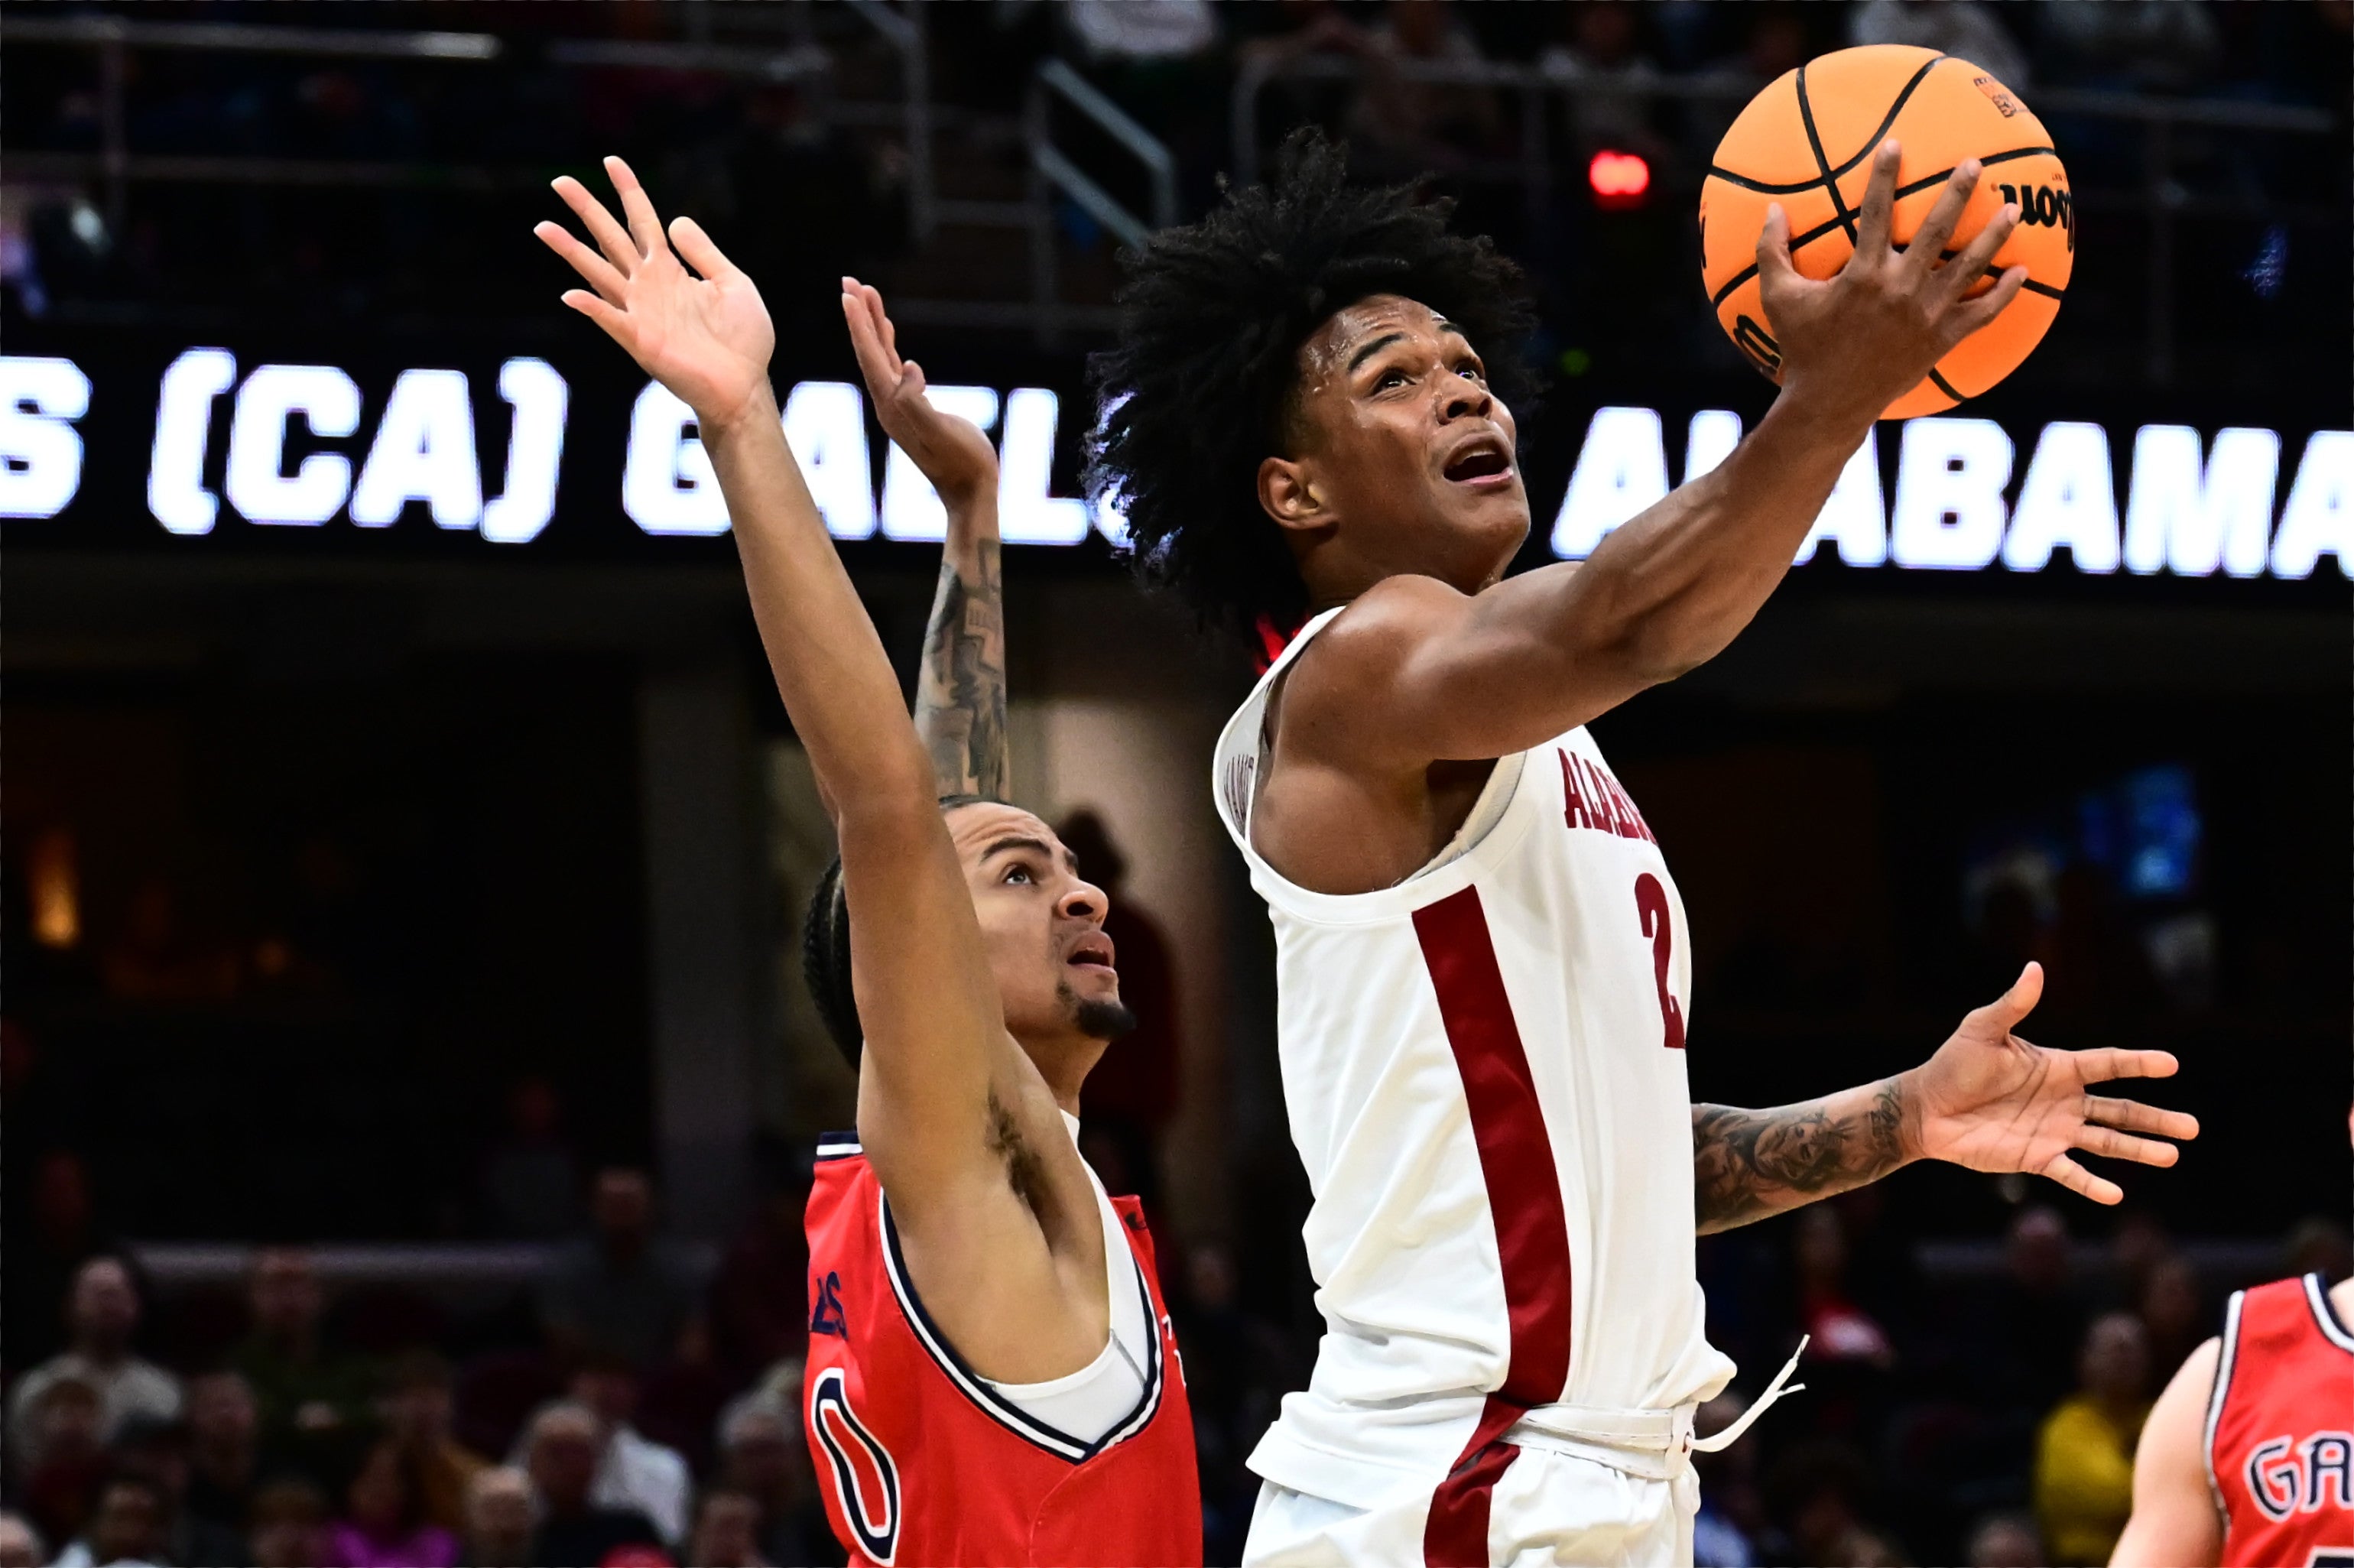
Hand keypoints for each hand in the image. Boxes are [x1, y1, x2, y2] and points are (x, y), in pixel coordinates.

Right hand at [535, 156, 774, 435]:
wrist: (744, 385)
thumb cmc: (742, 340)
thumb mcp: (732, 283)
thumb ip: (704, 252)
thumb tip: (677, 219)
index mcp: (670, 270)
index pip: (643, 221)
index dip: (629, 191)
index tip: (612, 161)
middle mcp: (648, 287)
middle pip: (611, 239)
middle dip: (587, 210)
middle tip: (559, 181)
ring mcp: (640, 313)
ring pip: (599, 273)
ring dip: (571, 251)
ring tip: (543, 226)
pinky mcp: (641, 341)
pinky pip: (611, 321)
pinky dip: (592, 308)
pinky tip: (570, 294)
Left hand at [842, 276, 997, 514]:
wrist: (972, 493)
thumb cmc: (964, 463)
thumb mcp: (943, 433)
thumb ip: (920, 403)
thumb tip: (909, 370)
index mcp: (893, 406)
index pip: (871, 358)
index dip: (860, 326)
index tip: (848, 294)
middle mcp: (890, 404)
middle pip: (869, 352)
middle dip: (860, 316)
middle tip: (850, 281)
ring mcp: (900, 407)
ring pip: (881, 357)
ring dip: (873, 325)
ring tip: (867, 294)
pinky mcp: (915, 408)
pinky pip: (895, 368)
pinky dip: (889, 345)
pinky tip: (889, 332)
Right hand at [1758, 141, 2027, 424]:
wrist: (1829, 404)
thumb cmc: (1801, 349)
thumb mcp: (1777, 300)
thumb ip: (1771, 252)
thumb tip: (1770, 211)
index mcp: (1863, 274)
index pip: (1877, 213)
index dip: (1885, 176)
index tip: (1896, 144)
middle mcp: (1901, 289)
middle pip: (1937, 230)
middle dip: (1957, 192)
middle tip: (1974, 164)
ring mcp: (1926, 315)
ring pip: (1969, 267)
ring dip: (1993, 235)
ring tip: (2012, 208)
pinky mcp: (1941, 340)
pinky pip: (1981, 314)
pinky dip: (2003, 294)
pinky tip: (2021, 272)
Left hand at [1904, 963, 2199, 1204]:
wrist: (1925, 1108)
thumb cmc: (1953, 1064)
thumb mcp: (1982, 1030)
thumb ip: (2012, 1005)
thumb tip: (2034, 968)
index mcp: (2058, 1068)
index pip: (2108, 1064)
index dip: (2139, 1063)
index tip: (2171, 1064)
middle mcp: (2064, 1101)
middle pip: (2120, 1109)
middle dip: (2156, 1118)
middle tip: (2193, 1127)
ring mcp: (2053, 1131)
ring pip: (2106, 1143)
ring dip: (2138, 1150)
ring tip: (2172, 1155)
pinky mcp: (2036, 1158)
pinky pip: (2070, 1173)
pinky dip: (2092, 1185)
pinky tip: (2116, 1195)